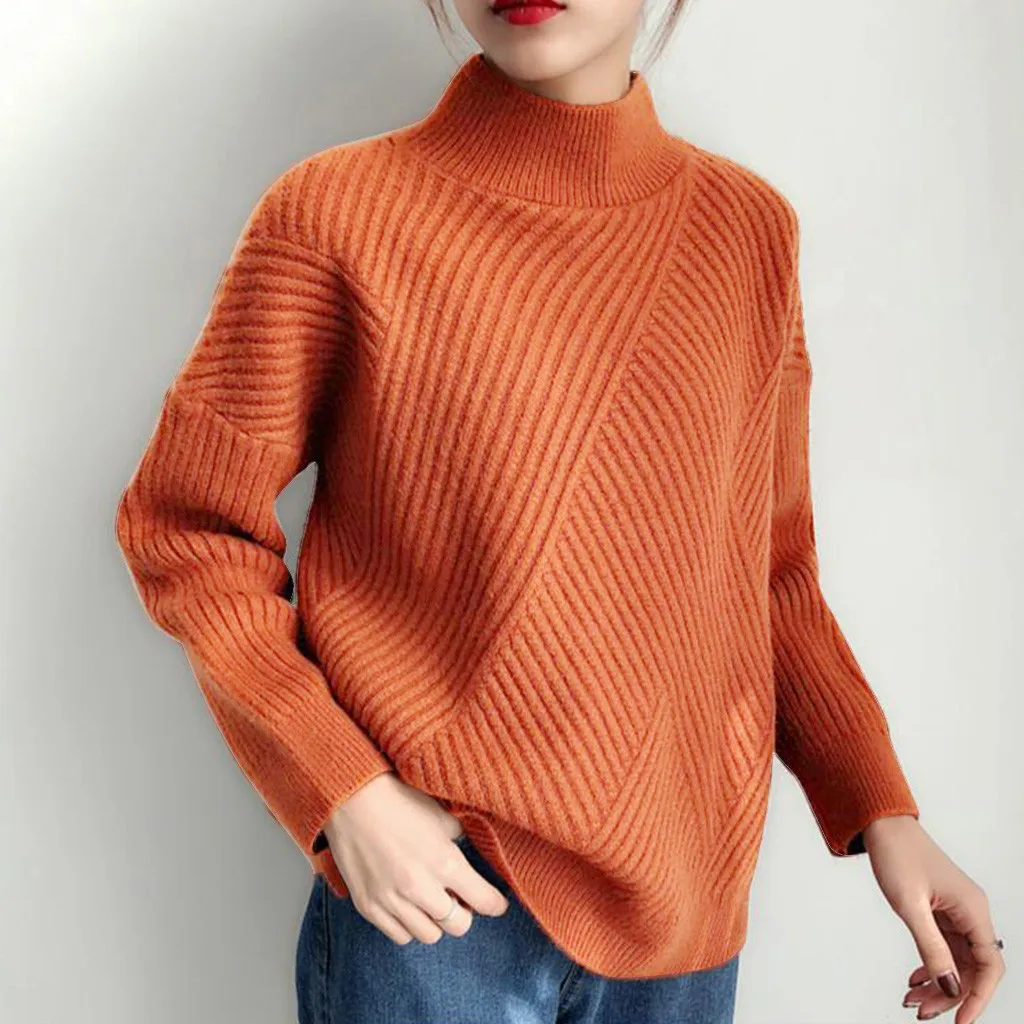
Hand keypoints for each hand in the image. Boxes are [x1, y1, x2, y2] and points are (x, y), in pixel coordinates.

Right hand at [323, 771, 509, 944]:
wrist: (352, 800)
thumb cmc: (400, 801)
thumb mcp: (441, 816)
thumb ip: (460, 839)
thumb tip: (473, 853)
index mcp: (445, 862)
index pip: (484, 900)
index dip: (496, 904)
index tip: (497, 904)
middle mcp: (420, 888)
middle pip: (459, 926)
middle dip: (465, 914)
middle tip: (460, 900)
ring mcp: (392, 901)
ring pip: (429, 935)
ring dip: (436, 921)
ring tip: (432, 901)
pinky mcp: (369, 907)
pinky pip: (399, 936)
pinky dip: (409, 926)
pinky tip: (409, 906)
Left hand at [863, 815, 1005, 1022]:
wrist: (881, 825)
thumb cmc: (897, 853)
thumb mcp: (910, 905)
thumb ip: (931, 948)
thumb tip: (950, 987)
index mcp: (973, 909)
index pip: (989, 966)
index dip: (978, 997)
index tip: (960, 1022)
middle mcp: (970, 912)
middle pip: (972, 969)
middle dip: (949, 994)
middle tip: (920, 1011)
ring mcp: (955, 912)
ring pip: (956, 961)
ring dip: (936, 983)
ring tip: (911, 999)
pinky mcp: (940, 911)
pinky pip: (943, 948)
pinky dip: (930, 966)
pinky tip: (913, 979)